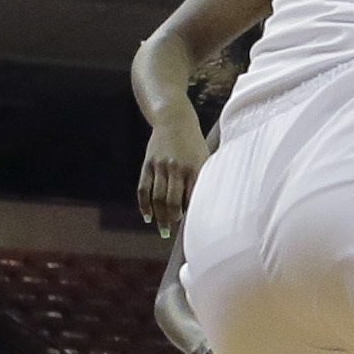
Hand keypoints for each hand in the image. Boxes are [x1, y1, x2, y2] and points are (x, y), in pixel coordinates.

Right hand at [136, 105, 212, 235]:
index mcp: (195, 168)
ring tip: (162, 230)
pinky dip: (144, 205)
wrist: (174, 120)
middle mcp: (177, 168)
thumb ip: (205, 178)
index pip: (192, 197)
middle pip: (172, 201)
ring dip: (159, 216)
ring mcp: (160, 166)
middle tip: (171, 233)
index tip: (193, 228)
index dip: (191, 214)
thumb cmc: (194, 143)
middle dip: (172, 220)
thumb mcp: (204, 157)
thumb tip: (209, 203)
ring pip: (157, 197)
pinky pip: (143, 189)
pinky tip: (147, 216)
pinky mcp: (148, 164)